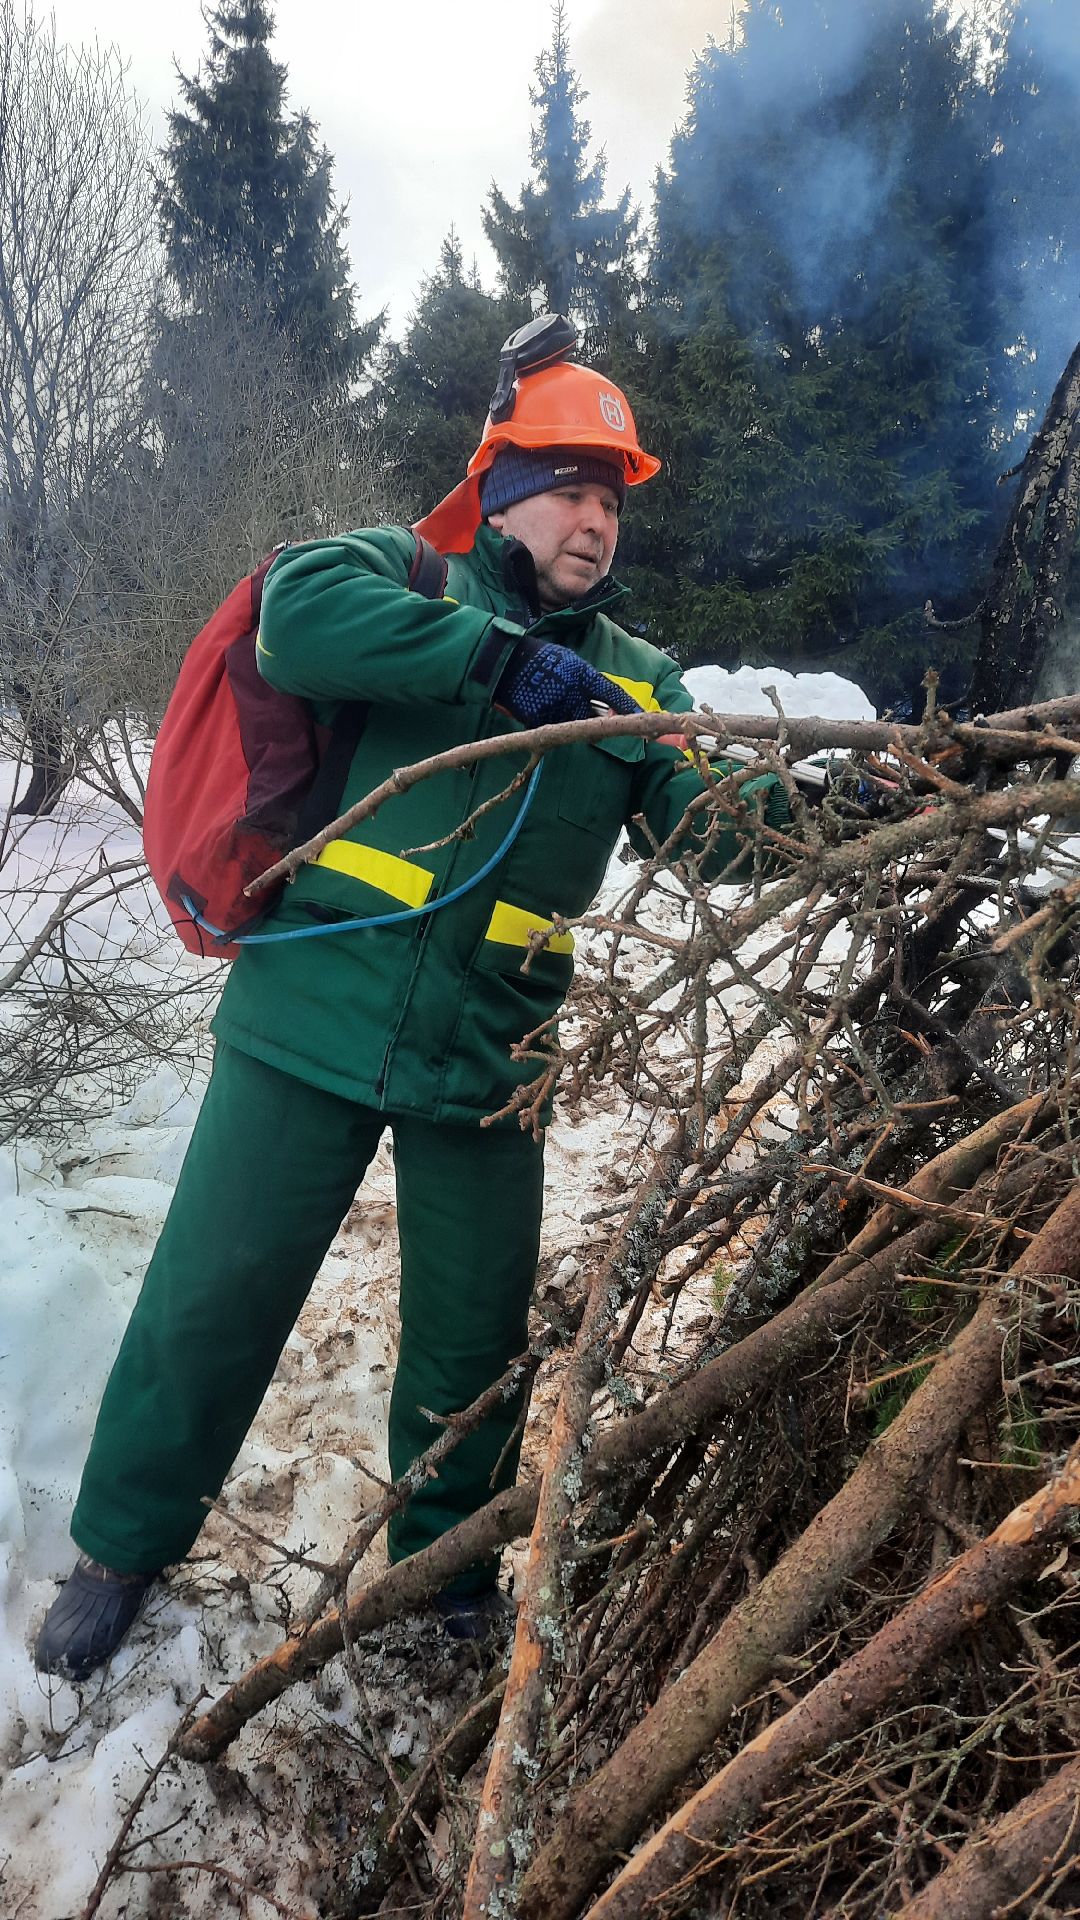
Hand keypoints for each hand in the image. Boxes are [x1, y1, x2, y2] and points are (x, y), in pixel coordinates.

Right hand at [496, 638, 640, 726]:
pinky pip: (554, 729)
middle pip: (594, 721)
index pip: (613, 694)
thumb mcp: (570, 662)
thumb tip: (601, 698)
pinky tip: (545, 710)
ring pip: (574, 728)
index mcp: (583, 676)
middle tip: (596, 725)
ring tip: (560, 711)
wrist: (507, 664)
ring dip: (572, 725)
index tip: (642, 719)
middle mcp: (573, 694)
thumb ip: (587, 681)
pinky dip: (553, 724)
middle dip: (597, 727)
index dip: (628, 707)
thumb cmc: (542, 658)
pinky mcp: (540, 722)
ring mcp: (557, 710)